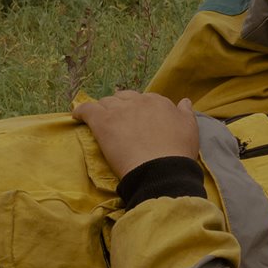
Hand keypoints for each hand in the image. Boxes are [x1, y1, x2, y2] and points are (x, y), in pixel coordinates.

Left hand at [72, 90, 198, 178]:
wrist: (161, 168)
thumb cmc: (178, 152)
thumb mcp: (190, 129)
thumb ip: (185, 113)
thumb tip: (184, 101)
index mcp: (158, 102)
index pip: (144, 99)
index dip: (140, 109)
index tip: (138, 120)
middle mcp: (138, 101)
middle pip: (123, 98)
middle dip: (121, 107)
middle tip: (120, 121)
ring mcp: (119, 110)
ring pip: (106, 103)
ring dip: (104, 110)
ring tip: (101, 120)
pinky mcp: (103, 122)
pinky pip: (87, 110)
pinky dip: (81, 111)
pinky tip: (77, 116)